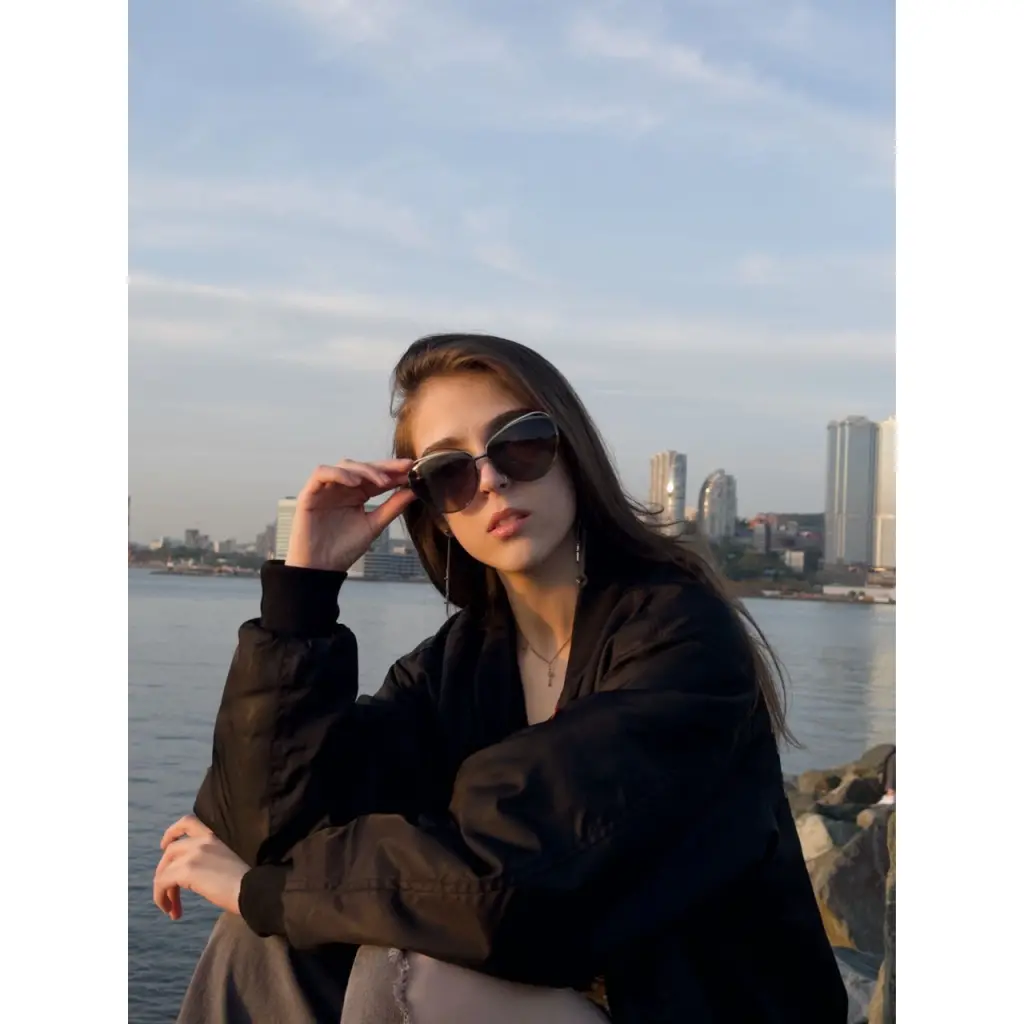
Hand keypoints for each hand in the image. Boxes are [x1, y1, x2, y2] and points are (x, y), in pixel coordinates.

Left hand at [153, 815, 247, 920]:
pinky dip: (160, 897)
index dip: (171, 832)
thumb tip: (191, 876)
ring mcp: (193, 854)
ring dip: (162, 890)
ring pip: (164, 869)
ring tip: (170, 908)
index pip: (187, 822)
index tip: (164, 845)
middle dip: (164, 873)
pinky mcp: (187, 870)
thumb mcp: (224, 861)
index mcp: (213, 837)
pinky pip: (162, 882)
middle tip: (169, 894)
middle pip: (170, 852)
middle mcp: (201, 841)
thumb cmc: (245, 882)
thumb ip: (208, 860)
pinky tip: (171, 911)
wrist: (252, 889)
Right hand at [286, 459, 416, 571]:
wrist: (321, 568)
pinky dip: (338, 474)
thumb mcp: (374, 525)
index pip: (377, 476)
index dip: (394, 471)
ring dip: (364, 470)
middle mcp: (343, 487)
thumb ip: (392, 507)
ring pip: (345, 466)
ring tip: (381, 481)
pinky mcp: (310, 493)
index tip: (413, 469)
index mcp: (358, 494)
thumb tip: (414, 491)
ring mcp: (326, 488)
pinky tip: (354, 482)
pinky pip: (321, 474)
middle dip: (384, 466)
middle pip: (363, 466)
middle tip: (404, 469)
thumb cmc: (344, 549)